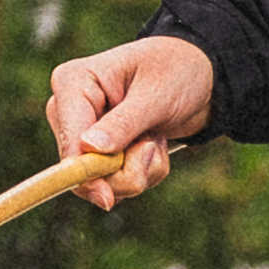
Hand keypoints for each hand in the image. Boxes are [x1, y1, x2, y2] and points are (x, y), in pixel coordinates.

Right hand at [49, 33, 215, 203]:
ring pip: (101, 182)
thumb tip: (88, 148)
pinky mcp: (98, 152)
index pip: (69, 139)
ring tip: (156, 137)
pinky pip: (115, 183)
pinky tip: (153, 144)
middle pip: (80, 169)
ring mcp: (82, 133)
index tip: (107, 197)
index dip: (85, 172)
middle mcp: (69, 109)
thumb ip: (124, 123)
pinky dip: (143, 172)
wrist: (199, 76)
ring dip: (140, 170)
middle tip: (154, 145)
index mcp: (73, 83)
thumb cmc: (177, 70)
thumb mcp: (156, 95)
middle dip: (126, 170)